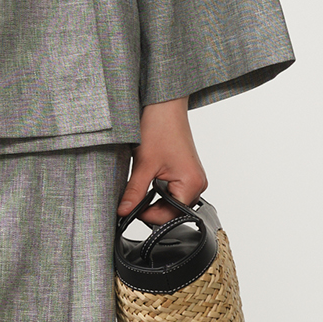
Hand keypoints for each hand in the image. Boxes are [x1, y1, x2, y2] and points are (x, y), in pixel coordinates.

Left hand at [117, 96, 206, 223]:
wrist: (164, 105)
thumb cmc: (160, 127)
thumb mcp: (144, 164)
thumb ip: (134, 192)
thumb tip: (124, 212)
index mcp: (192, 184)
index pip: (170, 216)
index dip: (148, 216)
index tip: (130, 209)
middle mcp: (198, 183)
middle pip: (172, 211)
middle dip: (151, 207)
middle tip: (133, 197)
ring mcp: (193, 178)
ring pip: (171, 201)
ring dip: (155, 198)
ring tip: (142, 182)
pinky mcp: (186, 172)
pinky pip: (173, 190)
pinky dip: (159, 189)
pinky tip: (149, 177)